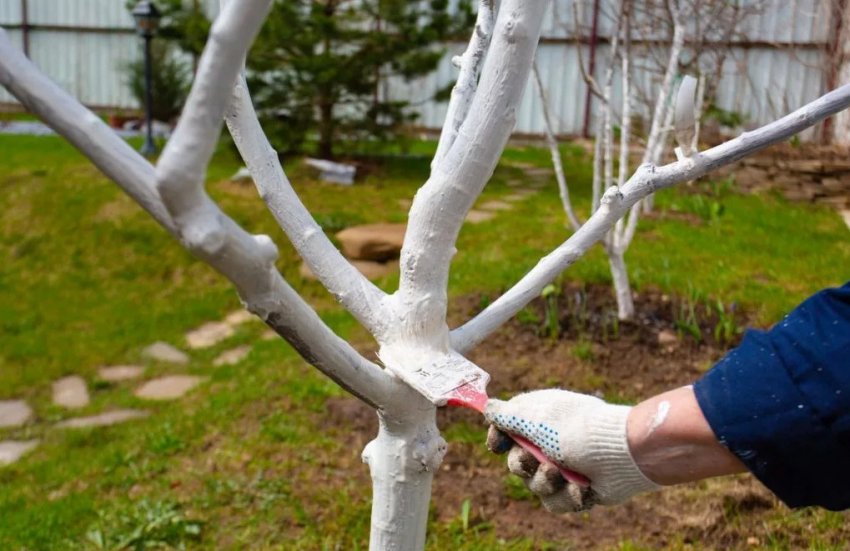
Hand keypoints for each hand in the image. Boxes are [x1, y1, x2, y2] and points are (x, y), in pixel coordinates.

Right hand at [485, 389, 658, 511]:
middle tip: (534, 461)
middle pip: (516, 463)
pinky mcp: (577, 489)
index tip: (498, 444)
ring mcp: (564, 467)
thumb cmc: (578, 429)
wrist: (623, 454)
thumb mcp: (536, 417)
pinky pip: (557, 502)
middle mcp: (549, 443)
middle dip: (522, 465)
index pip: (507, 430)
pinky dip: (568, 496)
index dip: (498, 439)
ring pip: (535, 486)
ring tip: (562, 475)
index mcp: (539, 420)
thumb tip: (487, 407)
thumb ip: (507, 414)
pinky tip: (583, 488)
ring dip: (545, 482)